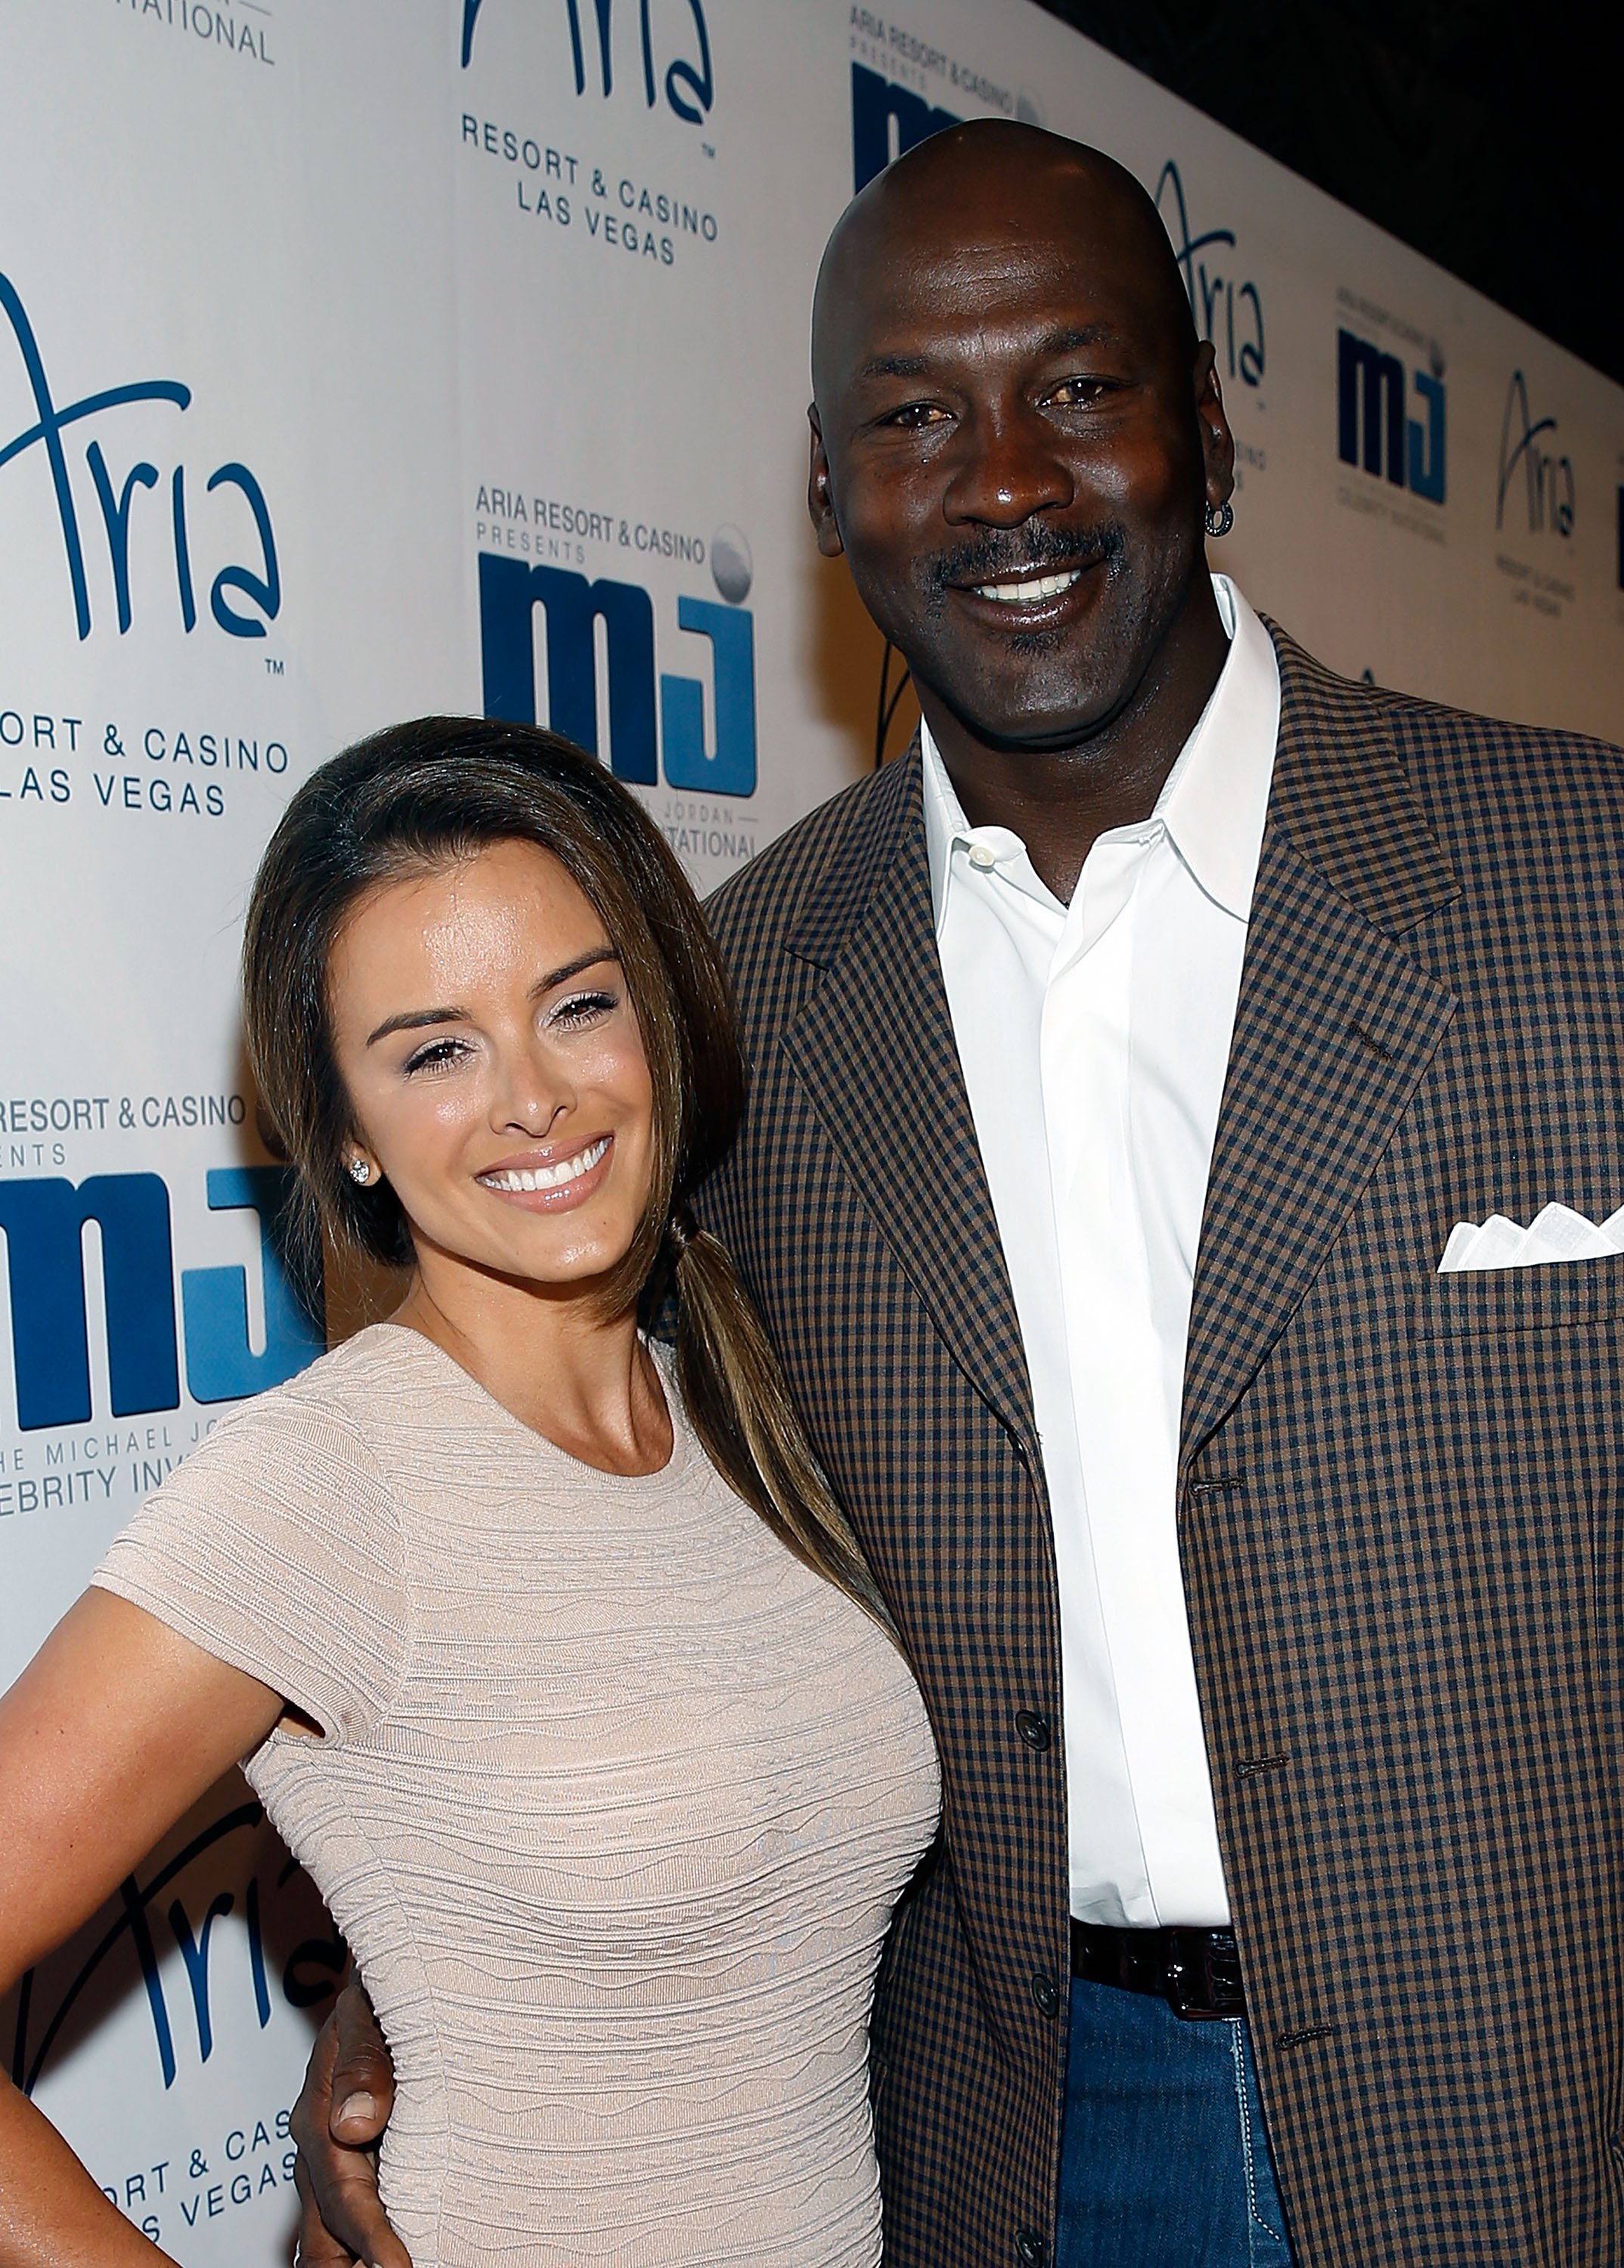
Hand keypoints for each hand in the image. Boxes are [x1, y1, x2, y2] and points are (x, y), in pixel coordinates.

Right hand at [290, 1981, 410, 2267]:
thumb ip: (362, 2060)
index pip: (343, 2193)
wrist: (388, 1977)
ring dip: (353, 2263)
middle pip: (326, 2231)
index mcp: (320, 2114)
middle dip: (355, 2266)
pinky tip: (385, 2264)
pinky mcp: (356, 2165)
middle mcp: (321, 2146)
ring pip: (330, 2236)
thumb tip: (354, 2123)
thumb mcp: (371, 2011)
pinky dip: (360, 2251)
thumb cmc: (384, 1990)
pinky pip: (348, 2220)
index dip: (371, 2237)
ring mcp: (335, 2161)